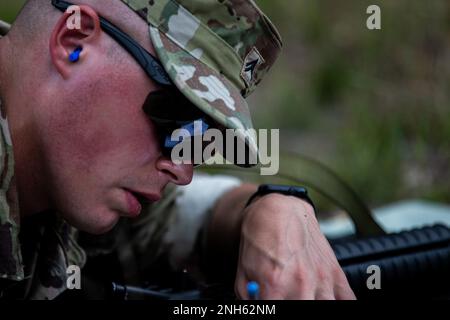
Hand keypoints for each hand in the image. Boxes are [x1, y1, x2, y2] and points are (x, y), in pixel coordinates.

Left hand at [234, 193, 355, 299]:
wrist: (279, 211)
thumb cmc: (259, 238)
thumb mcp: (243, 272)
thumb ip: (249, 300)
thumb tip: (257, 309)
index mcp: (274, 285)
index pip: (276, 312)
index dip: (270, 310)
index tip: (270, 304)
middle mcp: (301, 284)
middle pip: (304, 309)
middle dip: (293, 304)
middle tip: (287, 298)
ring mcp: (322, 279)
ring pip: (327, 307)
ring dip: (314, 303)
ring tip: (303, 296)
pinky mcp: (336, 273)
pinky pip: (348, 300)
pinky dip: (337, 302)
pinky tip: (323, 297)